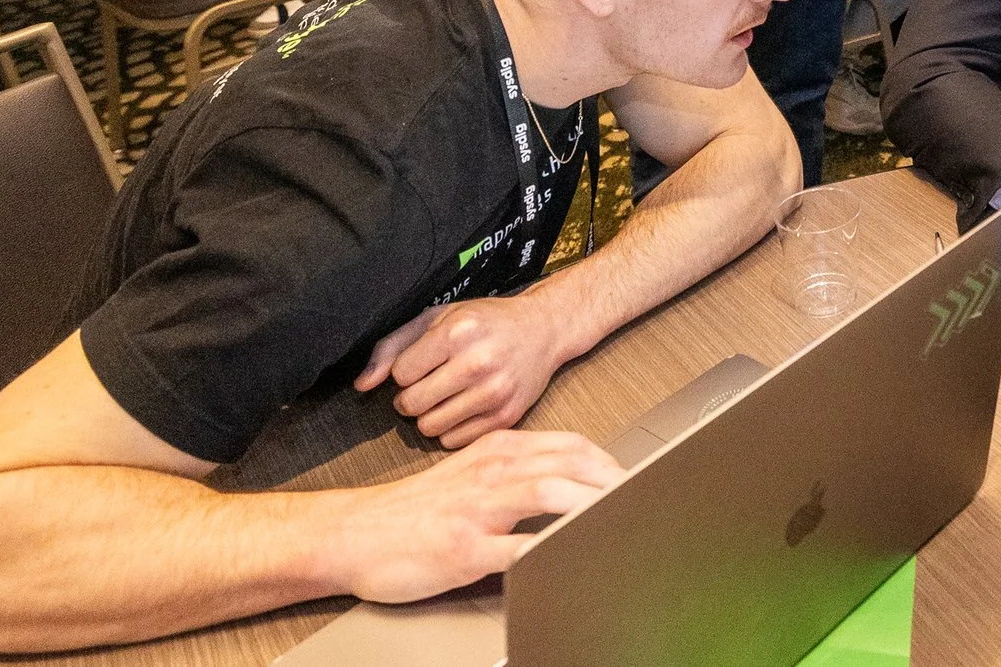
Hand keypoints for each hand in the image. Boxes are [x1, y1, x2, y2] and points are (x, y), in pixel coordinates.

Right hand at [328, 429, 625, 604]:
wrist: (353, 533)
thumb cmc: (415, 508)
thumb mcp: (470, 473)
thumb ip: (516, 472)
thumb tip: (570, 482)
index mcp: (498, 451)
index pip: (571, 446)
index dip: (610, 462)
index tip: (637, 478)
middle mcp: (493, 471)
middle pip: (572, 464)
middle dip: (616, 481)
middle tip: (647, 499)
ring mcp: (479, 508)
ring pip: (551, 493)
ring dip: (594, 504)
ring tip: (625, 518)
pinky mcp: (465, 548)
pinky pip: (519, 547)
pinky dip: (554, 550)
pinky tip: (575, 555)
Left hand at [355, 292, 580, 447]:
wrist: (544, 330)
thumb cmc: (485, 322)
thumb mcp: (438, 318)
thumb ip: (393, 347)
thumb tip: (362, 385)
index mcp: (457, 333)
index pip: (400, 375)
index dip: (406, 371)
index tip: (424, 363)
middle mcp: (477, 363)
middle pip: (411, 405)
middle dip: (412, 397)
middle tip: (430, 384)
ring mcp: (495, 393)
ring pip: (429, 427)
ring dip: (430, 415)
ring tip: (446, 396)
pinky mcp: (507, 417)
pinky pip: (453, 441)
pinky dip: (451, 429)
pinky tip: (464, 408)